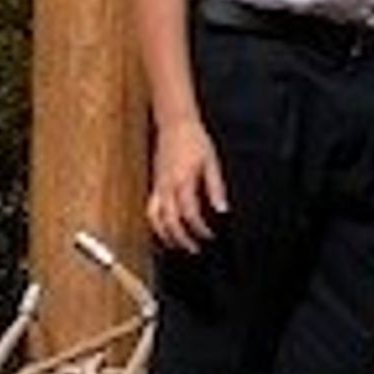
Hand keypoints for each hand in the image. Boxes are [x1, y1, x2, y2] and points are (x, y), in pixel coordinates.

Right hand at [148, 120, 227, 253]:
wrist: (175, 124)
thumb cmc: (195, 140)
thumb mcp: (212, 162)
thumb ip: (216, 188)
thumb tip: (222, 210)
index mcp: (183, 181)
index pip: (190, 214)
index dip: (200, 229)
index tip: (210, 236)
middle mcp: (167, 187)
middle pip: (169, 222)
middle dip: (181, 239)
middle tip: (194, 249)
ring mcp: (157, 186)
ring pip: (154, 219)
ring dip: (165, 235)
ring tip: (177, 245)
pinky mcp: (154, 184)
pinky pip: (151, 209)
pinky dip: (156, 224)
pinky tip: (166, 229)